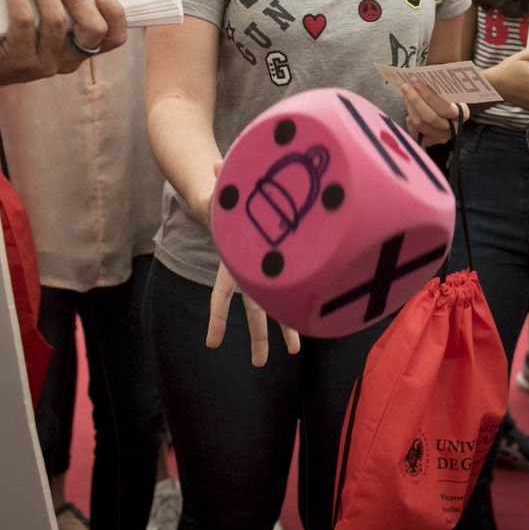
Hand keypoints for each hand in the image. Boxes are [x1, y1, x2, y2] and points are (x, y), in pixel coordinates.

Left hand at [0, 0, 127, 88]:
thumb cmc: (4, 31)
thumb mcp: (32, 8)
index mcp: (78, 48)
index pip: (113, 38)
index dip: (116, 15)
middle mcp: (66, 59)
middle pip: (93, 31)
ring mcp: (44, 63)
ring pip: (57, 22)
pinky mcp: (20, 61)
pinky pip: (25, 23)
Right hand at [193, 158, 300, 367]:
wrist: (234, 204)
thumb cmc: (229, 198)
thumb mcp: (226, 190)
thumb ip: (222, 182)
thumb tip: (215, 165)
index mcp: (234, 259)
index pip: (221, 294)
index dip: (217, 318)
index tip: (212, 344)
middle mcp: (249, 271)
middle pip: (253, 308)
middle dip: (258, 335)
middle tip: (261, 363)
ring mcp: (264, 270)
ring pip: (274, 304)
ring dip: (284, 327)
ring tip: (294, 351)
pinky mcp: (279, 264)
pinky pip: (291, 288)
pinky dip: (302, 301)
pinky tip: (316, 315)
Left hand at [402, 81, 465, 145]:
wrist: (447, 109)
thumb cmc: (447, 94)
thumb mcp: (449, 88)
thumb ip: (441, 83)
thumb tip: (423, 75)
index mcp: (462, 114)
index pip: (445, 108)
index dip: (429, 96)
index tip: (418, 83)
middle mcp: (453, 129)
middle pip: (430, 118)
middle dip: (416, 100)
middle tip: (406, 86)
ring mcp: (441, 137)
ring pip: (420, 124)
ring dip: (410, 107)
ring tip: (406, 94)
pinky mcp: (430, 142)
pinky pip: (415, 132)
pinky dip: (410, 119)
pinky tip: (410, 108)